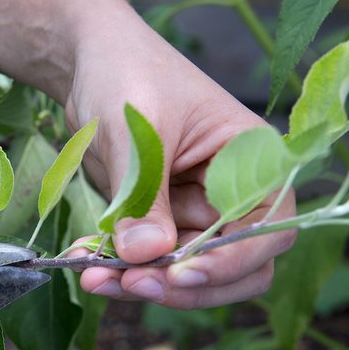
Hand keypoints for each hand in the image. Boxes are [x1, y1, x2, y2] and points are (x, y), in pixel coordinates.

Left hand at [64, 6, 295, 308]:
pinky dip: (117, 269)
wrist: (90, 65)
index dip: (230, 261)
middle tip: (128, 284)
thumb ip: (144, 194)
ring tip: (91, 275)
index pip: (266, 230)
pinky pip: (146, 263)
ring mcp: (194, 215)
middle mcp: (231, 196)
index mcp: (252, 162)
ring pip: (183, 274)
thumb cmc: (129, 74)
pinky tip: (83, 260)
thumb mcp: (140, 129)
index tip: (180, 273)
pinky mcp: (158, 225)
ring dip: (140, 282)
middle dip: (180, 284)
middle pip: (230, 268)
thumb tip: (146, 255)